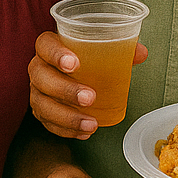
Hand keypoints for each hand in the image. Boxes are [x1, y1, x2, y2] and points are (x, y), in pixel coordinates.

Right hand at [28, 31, 147, 138]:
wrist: (70, 70)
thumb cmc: (84, 56)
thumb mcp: (101, 47)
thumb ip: (121, 47)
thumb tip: (140, 53)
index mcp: (49, 46)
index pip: (45, 45)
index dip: (56, 54)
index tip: (74, 64)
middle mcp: (38, 67)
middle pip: (41, 77)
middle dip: (65, 90)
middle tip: (89, 98)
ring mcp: (37, 90)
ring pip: (42, 104)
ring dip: (67, 117)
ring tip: (91, 123)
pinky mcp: (40, 110)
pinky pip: (48, 123)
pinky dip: (66, 130)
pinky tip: (83, 132)